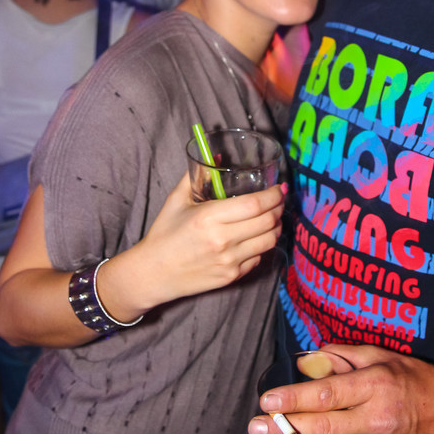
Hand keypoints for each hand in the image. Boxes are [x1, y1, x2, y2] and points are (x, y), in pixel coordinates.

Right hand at [103, 174, 285, 315]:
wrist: (153, 273)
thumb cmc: (164, 234)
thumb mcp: (176, 200)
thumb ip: (197, 175)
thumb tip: (218, 156)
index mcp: (209, 217)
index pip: (255, 204)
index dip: (273, 195)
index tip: (279, 188)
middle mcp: (222, 240)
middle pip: (268, 222)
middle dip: (279, 208)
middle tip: (278, 200)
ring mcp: (229, 261)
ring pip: (269, 241)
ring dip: (276, 227)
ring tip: (273, 218)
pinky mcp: (231, 277)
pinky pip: (259, 258)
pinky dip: (262, 246)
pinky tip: (257, 237)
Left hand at [248, 344, 433, 433]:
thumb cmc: (416, 378)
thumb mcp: (384, 356)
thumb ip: (345, 355)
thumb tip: (309, 358)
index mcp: (375, 386)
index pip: (326, 395)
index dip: (294, 400)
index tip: (267, 401)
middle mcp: (376, 419)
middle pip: (321, 429)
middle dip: (283, 431)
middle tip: (254, 429)